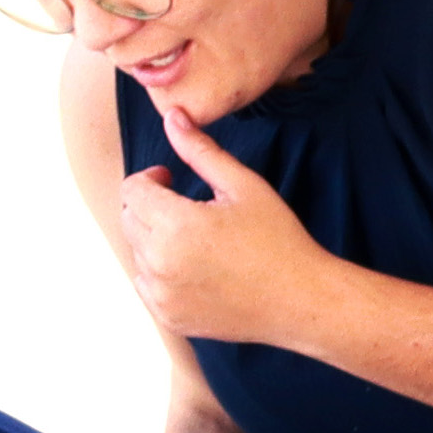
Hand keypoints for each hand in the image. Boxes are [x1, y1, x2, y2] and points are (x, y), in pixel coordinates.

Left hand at [101, 100, 338, 348]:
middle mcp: (160, 261)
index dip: (150, 178)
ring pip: (136, 253)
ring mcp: (163, 294)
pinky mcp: (170, 316)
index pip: (132, 190)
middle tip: (186, 208)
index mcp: (176, 224)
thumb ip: (201, 151)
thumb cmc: (280, 240)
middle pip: (129, 219)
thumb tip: (172, 117)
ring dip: (155, 240)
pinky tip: (197, 269)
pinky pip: (146, 285)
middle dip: (149, 207)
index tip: (172, 180)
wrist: (303, 301)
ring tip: (197, 241)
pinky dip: (161, 273)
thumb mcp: (245, 186)